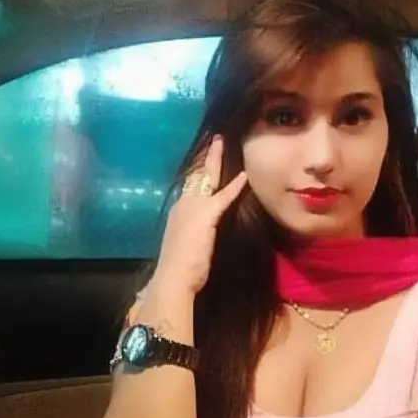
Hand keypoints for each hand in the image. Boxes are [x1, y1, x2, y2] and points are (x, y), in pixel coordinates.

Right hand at [154, 136, 247, 294]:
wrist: (173, 277)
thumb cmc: (179, 267)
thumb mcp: (185, 244)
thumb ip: (192, 234)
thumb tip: (197, 235)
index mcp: (178, 212)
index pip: (190, 187)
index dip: (197, 172)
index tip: (203, 160)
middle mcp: (183, 205)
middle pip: (196, 176)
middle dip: (206, 157)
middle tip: (215, 140)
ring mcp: (193, 208)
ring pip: (206, 178)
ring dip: (216, 161)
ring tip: (222, 144)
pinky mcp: (206, 215)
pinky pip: (223, 196)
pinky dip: (234, 186)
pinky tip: (244, 176)